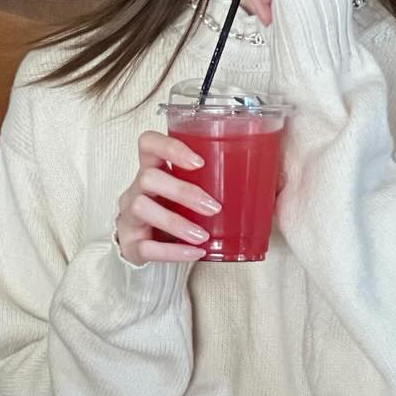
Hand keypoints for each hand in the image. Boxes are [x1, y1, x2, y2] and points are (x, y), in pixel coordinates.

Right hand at [113, 131, 220, 264]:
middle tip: (213, 207)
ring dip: (176, 223)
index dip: (169, 147)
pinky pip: (145, 246)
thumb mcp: (191, 191)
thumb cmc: (180, 211)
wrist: (154, 249)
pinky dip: (173, 251)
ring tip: (203, 236)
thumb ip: (215, 180)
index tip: (199, 162)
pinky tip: (196, 252)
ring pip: (142, 208)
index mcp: (152, 169)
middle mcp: (136, 188)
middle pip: (148, 177)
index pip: (148, 143)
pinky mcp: (130, 244)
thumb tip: (267, 177)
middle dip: (183, 191)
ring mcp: (129, 216)